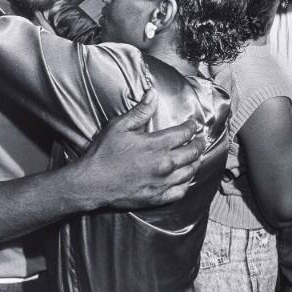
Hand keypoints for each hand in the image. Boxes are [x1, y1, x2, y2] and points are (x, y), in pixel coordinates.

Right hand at [78, 86, 201, 208]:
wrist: (92, 183)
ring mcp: (162, 182)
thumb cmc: (104, 153)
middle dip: (199, 144)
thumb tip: (153, 93)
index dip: (192, 127)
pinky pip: (180, 191)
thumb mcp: (120, 126)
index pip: (184, 133)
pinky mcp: (157, 198)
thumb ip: (140, 111)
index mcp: (156, 145)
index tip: (193, 124)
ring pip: (189, 172)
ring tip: (197, 157)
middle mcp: (164, 164)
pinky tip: (185, 179)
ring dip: (196, 162)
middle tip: (200, 139)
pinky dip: (186, 183)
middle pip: (192, 153)